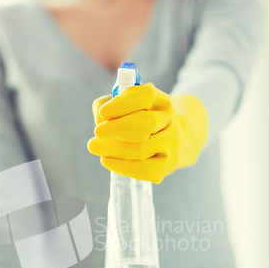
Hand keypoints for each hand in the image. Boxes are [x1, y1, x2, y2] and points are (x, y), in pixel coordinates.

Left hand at [88, 83, 208, 183]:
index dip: (122, 104)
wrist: (168, 140)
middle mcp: (170, 120)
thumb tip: (100, 120)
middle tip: (96, 133)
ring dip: (114, 149)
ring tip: (96, 147)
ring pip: (141, 149)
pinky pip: (144, 170)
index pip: (145, 97)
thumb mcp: (125, 105)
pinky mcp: (168, 166)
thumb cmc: (138, 119)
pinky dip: (122, 166)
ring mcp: (172, 145)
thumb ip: (108, 104)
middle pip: (146, 124)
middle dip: (117, 129)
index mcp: (160, 100)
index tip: (103, 113)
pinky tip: (107, 160)